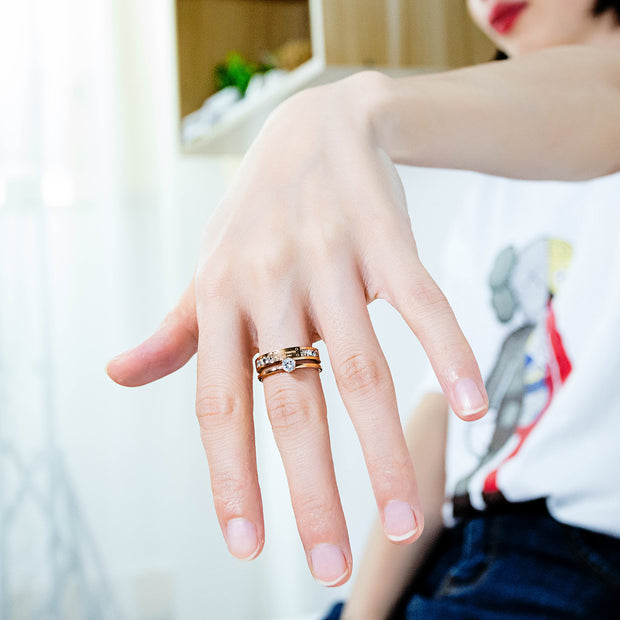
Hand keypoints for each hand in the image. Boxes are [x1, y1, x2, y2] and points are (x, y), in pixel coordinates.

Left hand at [106, 71, 487, 586]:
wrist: (316, 128)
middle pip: (290, 402)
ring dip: (384, 449)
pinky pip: (419, 303)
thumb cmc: (258, 213)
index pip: (218, 404)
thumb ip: (174, 328)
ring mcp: (329, 259)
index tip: (247, 546)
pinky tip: (470, 408)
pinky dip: (448, 353)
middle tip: (330, 564)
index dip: (229, 478)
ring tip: (407, 517)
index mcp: (220, 299)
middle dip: (311, 491)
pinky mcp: (385, 238)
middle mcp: (269, 284)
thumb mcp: (207, 267)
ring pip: (359, 367)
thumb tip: (119, 373)